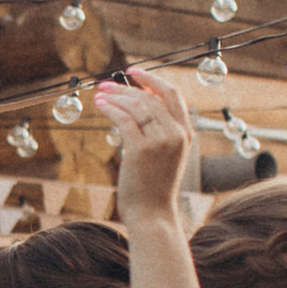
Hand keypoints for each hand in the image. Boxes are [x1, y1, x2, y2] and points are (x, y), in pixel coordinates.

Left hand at [95, 63, 197, 227]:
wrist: (153, 215)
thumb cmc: (154, 189)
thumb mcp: (165, 157)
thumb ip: (158, 134)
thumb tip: (134, 111)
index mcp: (186, 134)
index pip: (173, 95)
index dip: (152, 80)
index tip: (134, 72)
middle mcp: (176, 134)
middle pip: (151, 97)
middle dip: (127, 87)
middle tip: (107, 84)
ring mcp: (160, 141)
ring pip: (136, 106)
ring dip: (116, 96)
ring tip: (100, 94)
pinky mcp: (141, 150)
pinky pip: (124, 120)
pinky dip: (111, 109)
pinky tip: (100, 104)